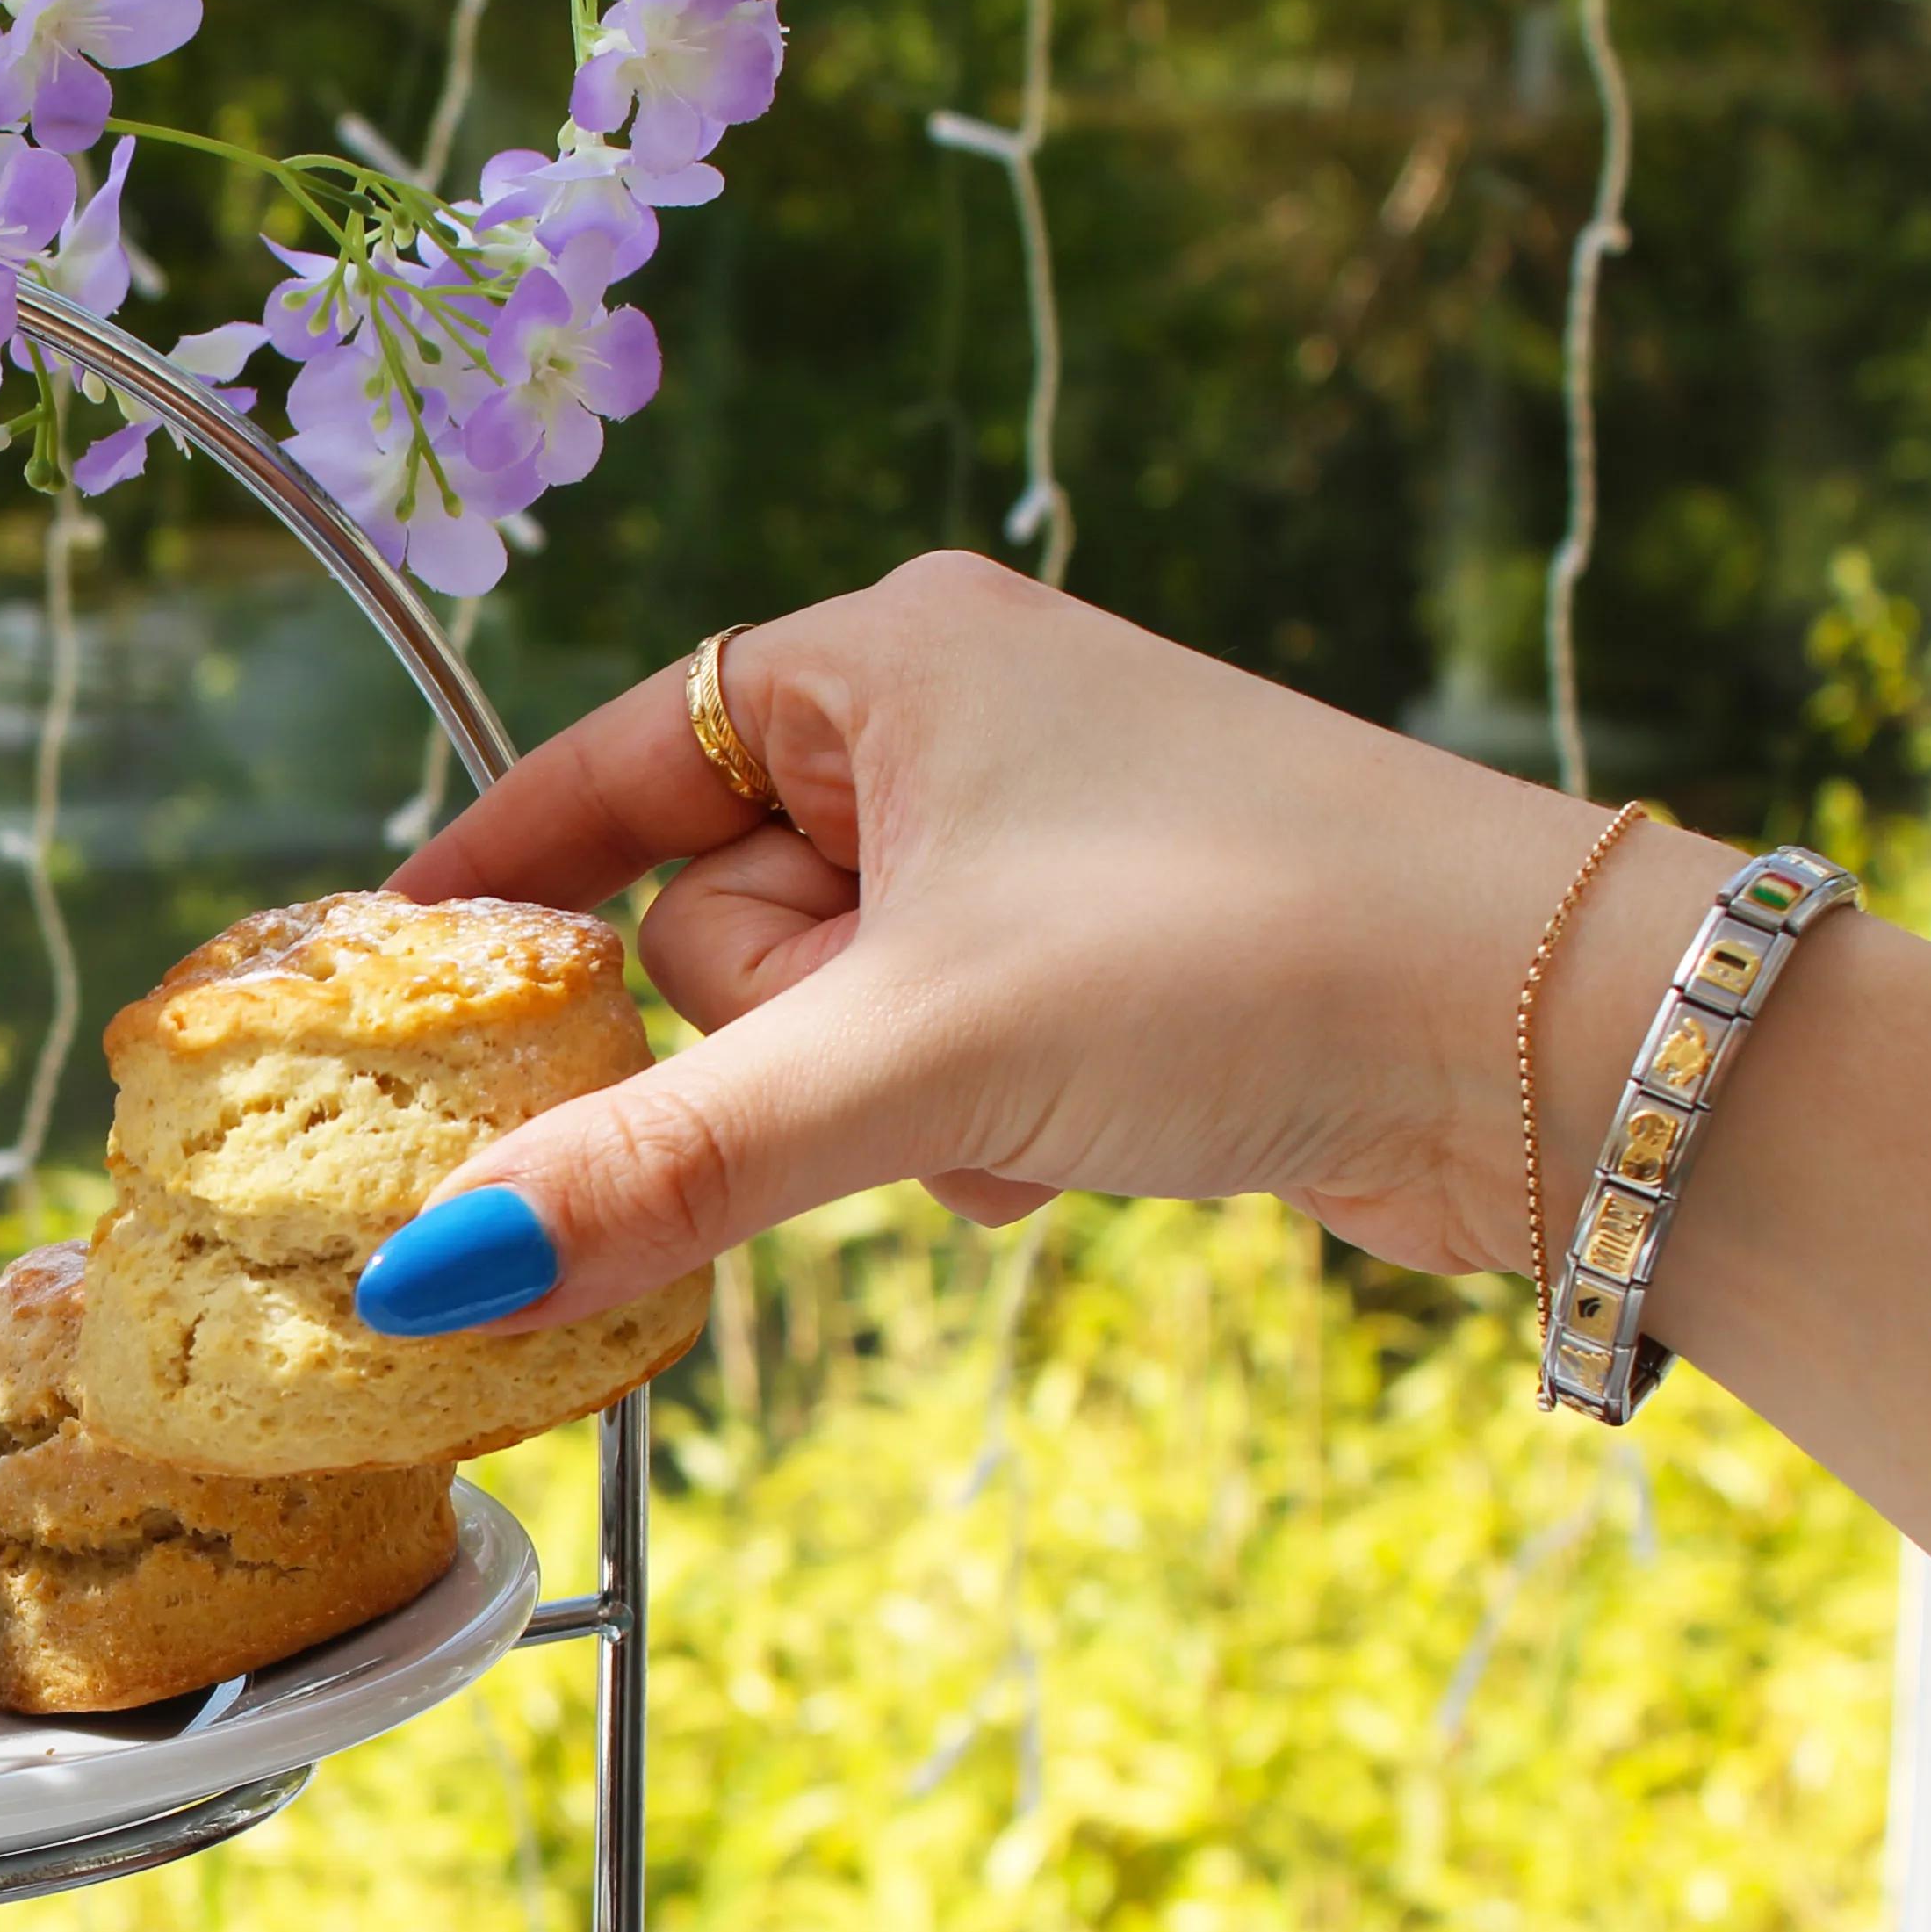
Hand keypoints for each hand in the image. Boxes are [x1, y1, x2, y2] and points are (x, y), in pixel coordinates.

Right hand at [355, 552, 1725, 1333]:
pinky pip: (919, 1066)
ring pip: (817, 1017)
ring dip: (876, 1102)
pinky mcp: (1096, 966)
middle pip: (713, 915)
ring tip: (1006, 1113)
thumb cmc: (1243, 955)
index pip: (607, 758)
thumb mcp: (911, 1060)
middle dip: (777, 1027)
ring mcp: (1029, 848)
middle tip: (880, 1061)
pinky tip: (1066, 1152)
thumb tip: (425, 1276)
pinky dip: (960, 1128)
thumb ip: (658, 1165)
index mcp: (884, 655)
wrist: (1552, 1038)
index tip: (379, 973)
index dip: (497, 874)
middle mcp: (950, 725)